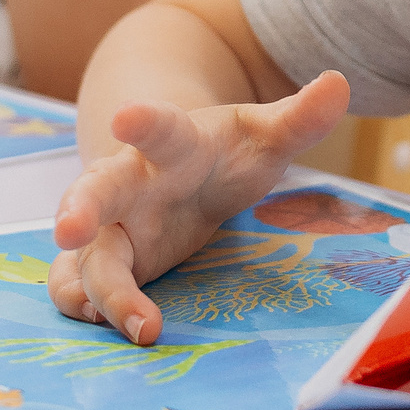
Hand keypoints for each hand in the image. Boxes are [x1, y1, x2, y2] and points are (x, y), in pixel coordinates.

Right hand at [49, 70, 350, 343]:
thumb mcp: (264, 134)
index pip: (158, 128)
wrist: (176, 166)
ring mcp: (111, 225)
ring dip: (98, 289)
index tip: (126, 116)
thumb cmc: (224, 152)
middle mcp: (129, 182)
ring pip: (87, 255)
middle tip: (69, 229)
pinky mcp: (107, 262)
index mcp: (171, 144)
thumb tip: (340, 83)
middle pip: (96, 190)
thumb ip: (300, 117)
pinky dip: (84, 305)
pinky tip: (103, 326)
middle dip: (80, 207)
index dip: (143, 120)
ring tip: (140, 324)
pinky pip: (77, 285)